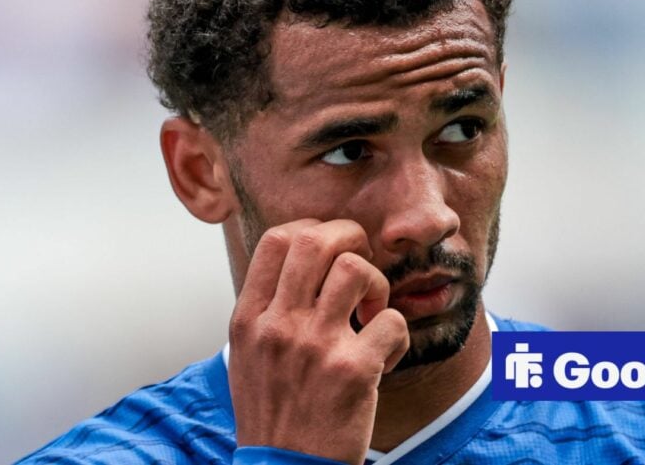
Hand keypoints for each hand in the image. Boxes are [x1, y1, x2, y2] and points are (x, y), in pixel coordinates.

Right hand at [227, 218, 410, 463]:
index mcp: (250, 319)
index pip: (277, 240)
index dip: (312, 229)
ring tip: (371, 310)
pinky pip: (392, 319)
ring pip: (356, 269)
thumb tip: (298, 264)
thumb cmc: (273, 416)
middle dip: (350, 238)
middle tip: (361, 263)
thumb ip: (266, 310)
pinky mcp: (354, 370)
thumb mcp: (247, 356)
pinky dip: (397, 333)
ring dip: (375, 283)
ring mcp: (316, 345)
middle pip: (317, 240)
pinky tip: (384, 354)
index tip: (329, 249)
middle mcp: (279, 326)